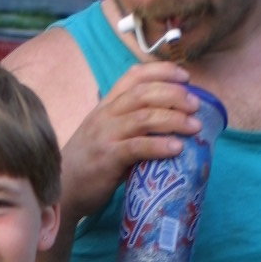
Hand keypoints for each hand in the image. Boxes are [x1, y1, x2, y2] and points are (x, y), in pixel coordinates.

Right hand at [61, 60, 202, 222]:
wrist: (64, 189)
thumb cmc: (90, 163)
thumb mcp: (107, 133)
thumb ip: (130, 124)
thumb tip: (168, 121)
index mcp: (106, 105)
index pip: (134, 77)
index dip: (161, 71)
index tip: (185, 76)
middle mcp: (105, 114)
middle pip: (144, 93)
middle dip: (174, 95)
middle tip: (196, 104)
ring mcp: (105, 135)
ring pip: (143, 117)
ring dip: (173, 119)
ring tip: (194, 126)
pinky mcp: (107, 158)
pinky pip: (137, 147)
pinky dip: (159, 146)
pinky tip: (177, 148)